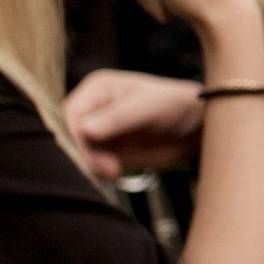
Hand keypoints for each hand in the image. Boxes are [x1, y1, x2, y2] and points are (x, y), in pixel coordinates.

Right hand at [64, 68, 206, 181]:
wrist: (193, 129)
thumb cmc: (174, 106)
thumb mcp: (148, 108)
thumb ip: (118, 118)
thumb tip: (84, 130)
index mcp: (96, 88)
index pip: (71, 114)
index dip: (77, 136)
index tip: (95, 156)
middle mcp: (91, 108)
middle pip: (70, 134)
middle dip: (84, 153)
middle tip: (109, 169)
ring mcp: (96, 130)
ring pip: (77, 151)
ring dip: (91, 165)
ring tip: (115, 172)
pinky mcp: (104, 150)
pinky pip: (89, 163)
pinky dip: (96, 171)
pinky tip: (114, 174)